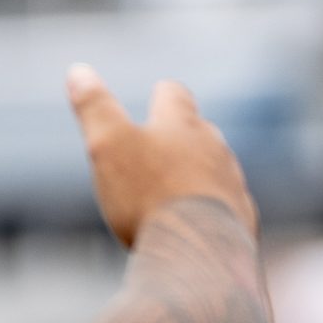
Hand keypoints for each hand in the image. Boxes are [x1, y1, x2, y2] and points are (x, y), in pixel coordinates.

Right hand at [66, 65, 256, 247]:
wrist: (201, 250)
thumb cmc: (149, 195)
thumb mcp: (108, 145)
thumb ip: (95, 108)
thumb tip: (78, 71)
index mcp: (182, 125)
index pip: (175, 94)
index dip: (163, 96)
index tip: (159, 95)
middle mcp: (216, 149)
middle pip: (202, 132)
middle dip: (185, 137)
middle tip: (166, 146)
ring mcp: (233, 185)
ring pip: (219, 171)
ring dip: (202, 176)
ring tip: (182, 189)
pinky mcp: (243, 221)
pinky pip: (230, 209)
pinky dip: (215, 211)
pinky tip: (203, 224)